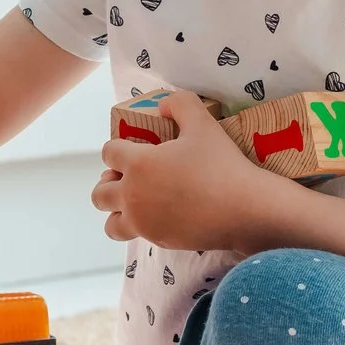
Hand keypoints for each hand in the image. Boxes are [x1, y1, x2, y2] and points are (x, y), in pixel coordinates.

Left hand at [93, 91, 274, 249]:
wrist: (244, 209)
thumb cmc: (222, 163)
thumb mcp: (203, 122)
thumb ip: (180, 104)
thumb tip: (163, 105)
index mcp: (138, 164)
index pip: (109, 153)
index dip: (118, 147)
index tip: (133, 147)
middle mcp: (133, 196)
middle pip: (99, 192)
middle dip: (109, 181)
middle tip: (130, 176)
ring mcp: (144, 223)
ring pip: (110, 223)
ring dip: (117, 211)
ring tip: (136, 202)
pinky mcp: (159, 241)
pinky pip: (137, 235)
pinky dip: (141, 225)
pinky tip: (161, 214)